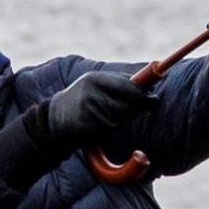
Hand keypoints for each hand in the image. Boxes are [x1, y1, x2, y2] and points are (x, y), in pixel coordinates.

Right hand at [42, 68, 158, 151]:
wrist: (53, 119)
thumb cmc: (83, 100)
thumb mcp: (97, 84)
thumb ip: (120, 82)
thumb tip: (149, 84)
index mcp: (95, 78)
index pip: (127, 86)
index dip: (143, 94)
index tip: (155, 99)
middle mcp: (91, 92)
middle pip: (127, 104)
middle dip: (139, 107)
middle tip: (147, 107)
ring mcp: (87, 110)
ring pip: (120, 119)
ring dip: (121, 119)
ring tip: (107, 116)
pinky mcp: (85, 127)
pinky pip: (108, 130)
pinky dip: (109, 130)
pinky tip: (97, 125)